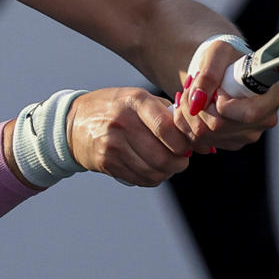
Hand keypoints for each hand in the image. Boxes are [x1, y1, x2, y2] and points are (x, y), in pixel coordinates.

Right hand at [65, 87, 195, 185]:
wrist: (73, 123)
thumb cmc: (115, 109)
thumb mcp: (138, 99)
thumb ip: (170, 115)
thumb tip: (204, 144)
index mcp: (135, 101)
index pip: (167, 128)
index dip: (184, 143)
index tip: (189, 146)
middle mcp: (122, 122)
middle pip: (162, 156)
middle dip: (180, 163)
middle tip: (182, 160)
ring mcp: (112, 144)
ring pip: (153, 171)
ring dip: (167, 172)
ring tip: (169, 165)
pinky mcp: (106, 162)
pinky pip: (139, 179)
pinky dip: (152, 178)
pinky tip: (152, 170)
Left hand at [172, 36, 278, 151]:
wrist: (223, 70)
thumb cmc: (227, 58)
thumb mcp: (218, 53)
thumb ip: (209, 73)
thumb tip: (198, 101)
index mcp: (274, 97)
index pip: (249, 114)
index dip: (224, 105)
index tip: (218, 90)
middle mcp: (265, 120)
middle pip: (220, 126)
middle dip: (197, 106)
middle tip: (195, 88)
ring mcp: (248, 135)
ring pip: (205, 135)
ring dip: (189, 114)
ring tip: (194, 96)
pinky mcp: (231, 143)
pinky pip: (200, 141)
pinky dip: (188, 124)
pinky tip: (195, 108)